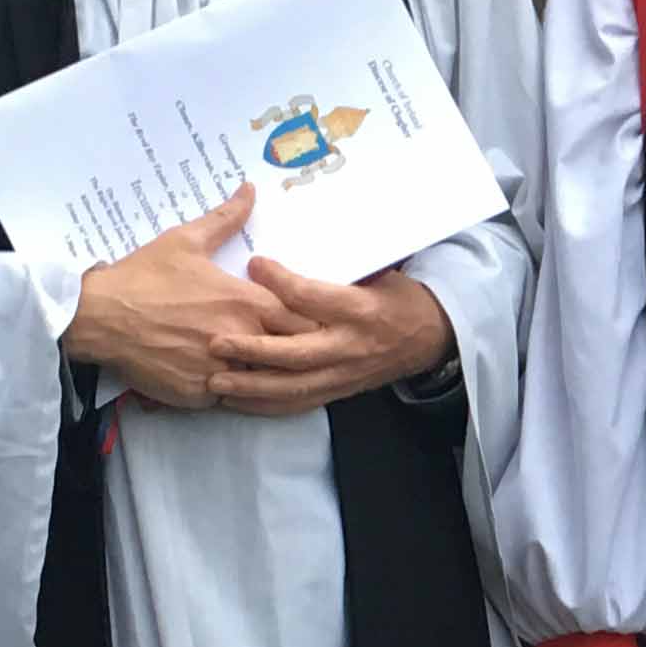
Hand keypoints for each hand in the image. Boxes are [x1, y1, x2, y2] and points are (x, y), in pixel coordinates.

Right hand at [60, 186, 300, 411]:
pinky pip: (226, 399)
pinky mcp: (198, 396)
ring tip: (253, 366)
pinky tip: (218, 378)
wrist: (98, 316)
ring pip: (258, 381)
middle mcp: (241, 339)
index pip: (300, 320)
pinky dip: (227, 391)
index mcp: (247, 302)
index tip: (297, 322)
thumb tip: (250, 190)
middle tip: (283, 348)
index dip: (302, 323)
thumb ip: (226, 218)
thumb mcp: (186, 240)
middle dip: (288, 352)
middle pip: (287, 355)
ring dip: (258, 374)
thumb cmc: (144, 276)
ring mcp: (220, 371)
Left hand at [210, 262, 454, 415]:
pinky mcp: (339, 391)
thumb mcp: (379, 272)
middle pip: (296, 353)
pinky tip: (237, 402)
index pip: (312, 297)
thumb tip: (296, 241)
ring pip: (293, 386)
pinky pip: (299, 403)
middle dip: (253, 351)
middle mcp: (349, 345)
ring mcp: (343, 373)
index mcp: (358, 309)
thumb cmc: (398, 298)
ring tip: (216, 383)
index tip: (254, 263)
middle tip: (216, 342)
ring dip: (252, 388)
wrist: (429, 338)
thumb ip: (336, 267)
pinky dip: (266, 405)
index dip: (280, 281)